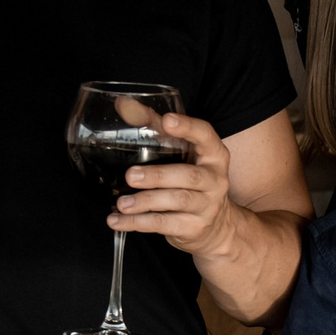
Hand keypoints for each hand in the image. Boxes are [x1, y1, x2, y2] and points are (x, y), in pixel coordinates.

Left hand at [106, 105, 232, 255]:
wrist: (217, 227)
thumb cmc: (193, 182)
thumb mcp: (183, 156)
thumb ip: (157, 130)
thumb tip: (124, 106)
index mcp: (214, 155)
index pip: (205, 136)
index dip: (188, 127)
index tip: (167, 121)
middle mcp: (215, 180)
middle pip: (189, 176)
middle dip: (158, 176)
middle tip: (131, 175)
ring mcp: (207, 206)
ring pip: (176, 201)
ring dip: (145, 202)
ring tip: (122, 203)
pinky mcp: (194, 228)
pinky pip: (164, 224)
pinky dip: (138, 223)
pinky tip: (118, 221)